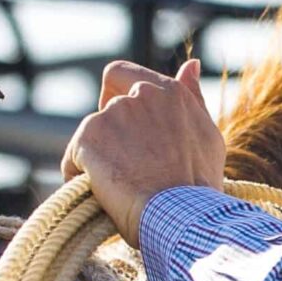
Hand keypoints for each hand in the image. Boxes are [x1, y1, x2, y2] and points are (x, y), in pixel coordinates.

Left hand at [61, 59, 223, 244]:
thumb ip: (192, 99)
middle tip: (124, 163)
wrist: (181, 216)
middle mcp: (140, 95)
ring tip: (117, 188)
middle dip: (110, 132)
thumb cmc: (198, 186)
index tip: (125, 125)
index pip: (123, 75)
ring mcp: (112, 114)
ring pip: (92, 135)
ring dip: (98, 157)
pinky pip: (74, 158)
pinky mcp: (88, 137)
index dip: (116, 96)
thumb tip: (189, 64)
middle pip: (106, 106)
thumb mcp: (207, 136)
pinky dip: (80, 176)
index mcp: (170, 92)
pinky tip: (99, 196)